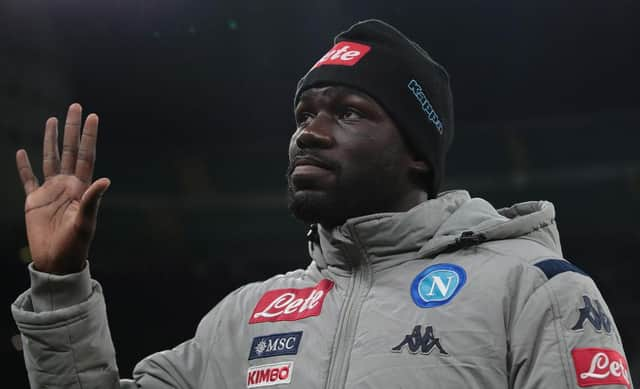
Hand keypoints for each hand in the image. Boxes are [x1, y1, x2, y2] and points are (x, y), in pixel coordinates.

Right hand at [16, 103, 109, 273]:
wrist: (57, 261)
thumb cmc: (75, 244)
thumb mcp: (85, 222)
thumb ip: (92, 200)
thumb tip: (105, 179)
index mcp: (81, 187)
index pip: (87, 155)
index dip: (89, 136)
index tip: (93, 116)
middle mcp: (67, 185)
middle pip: (70, 150)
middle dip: (72, 129)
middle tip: (75, 107)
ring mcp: (50, 191)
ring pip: (50, 158)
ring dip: (51, 140)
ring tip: (52, 120)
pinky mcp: (34, 201)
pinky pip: (28, 179)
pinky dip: (24, 166)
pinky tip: (22, 152)